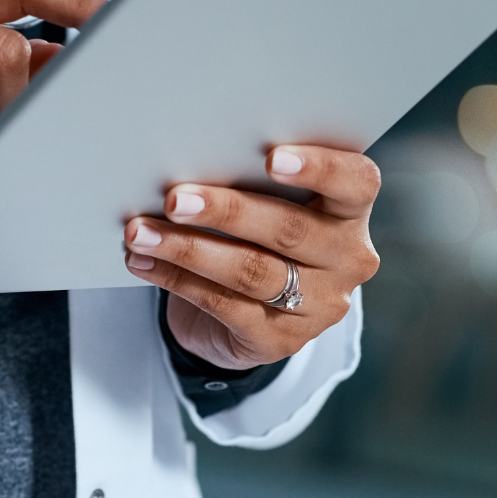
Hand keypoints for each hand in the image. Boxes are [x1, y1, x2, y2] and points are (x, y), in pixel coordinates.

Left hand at [123, 145, 380, 370]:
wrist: (249, 310)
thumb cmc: (257, 232)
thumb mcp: (269, 201)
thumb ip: (252, 180)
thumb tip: (189, 158)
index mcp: (352, 211)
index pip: (356, 183)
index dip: (320, 168)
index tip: (272, 157)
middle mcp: (347, 259)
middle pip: (289, 229)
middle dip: (226, 211)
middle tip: (174, 198)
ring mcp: (319, 306)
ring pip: (250, 271)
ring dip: (187, 249)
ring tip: (141, 233)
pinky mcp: (281, 340)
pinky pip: (223, 306)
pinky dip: (176, 280)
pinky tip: (144, 262)